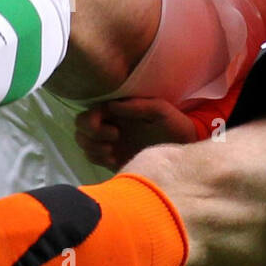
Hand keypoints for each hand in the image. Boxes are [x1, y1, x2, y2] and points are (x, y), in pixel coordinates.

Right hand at [75, 97, 197, 170]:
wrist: (185, 147)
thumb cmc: (174, 124)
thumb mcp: (160, 110)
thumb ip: (138, 106)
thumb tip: (111, 105)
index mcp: (118, 110)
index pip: (89, 113)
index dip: (92, 122)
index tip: (115, 131)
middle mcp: (110, 124)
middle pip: (80, 129)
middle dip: (91, 137)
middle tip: (114, 141)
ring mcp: (110, 141)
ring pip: (84, 144)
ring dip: (93, 149)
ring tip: (113, 153)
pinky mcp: (113, 157)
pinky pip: (92, 158)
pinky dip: (97, 159)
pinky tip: (114, 160)